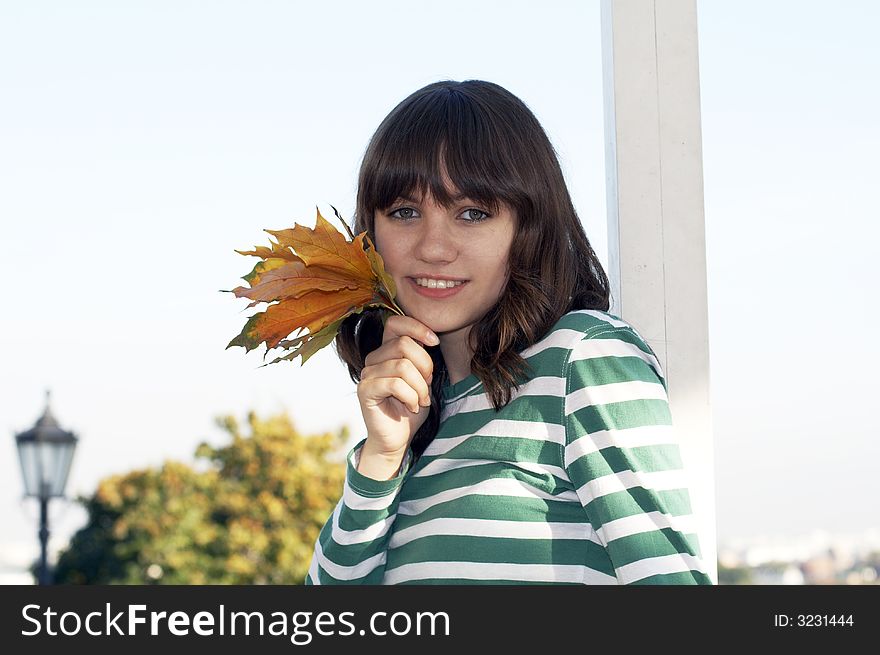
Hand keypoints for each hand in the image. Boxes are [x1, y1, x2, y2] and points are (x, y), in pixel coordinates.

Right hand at [356, 314, 437, 474]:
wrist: (398, 438)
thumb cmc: (412, 407)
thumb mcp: (423, 378)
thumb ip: (422, 357)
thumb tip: (429, 339)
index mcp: (387, 351)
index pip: (396, 323)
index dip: (417, 327)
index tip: (435, 342)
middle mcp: (374, 358)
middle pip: (404, 344)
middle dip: (425, 366)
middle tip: (427, 386)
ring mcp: (367, 373)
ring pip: (403, 366)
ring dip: (420, 387)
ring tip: (421, 400)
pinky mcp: (365, 390)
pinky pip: (395, 384)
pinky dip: (411, 396)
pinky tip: (412, 406)